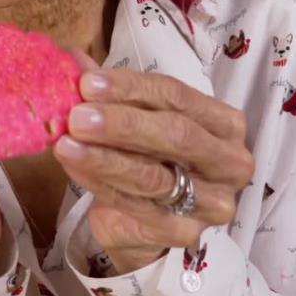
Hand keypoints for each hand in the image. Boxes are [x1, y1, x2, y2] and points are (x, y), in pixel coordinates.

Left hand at [54, 66, 253, 273]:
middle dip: (122, 124)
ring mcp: (211, 203)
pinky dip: (101, 186)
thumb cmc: (148, 154)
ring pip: (154, 177)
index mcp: (224, 123)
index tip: (87, 83)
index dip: (130, 88)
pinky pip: (137, 207)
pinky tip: (74, 169)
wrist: (145, 219)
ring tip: (66, 144)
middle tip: (77, 116)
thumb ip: (110, 91)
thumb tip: (74, 61)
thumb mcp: (135, 117)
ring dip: (104, 158)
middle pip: (175, 136)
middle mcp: (229, 163)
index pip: (176, 96)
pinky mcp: (184, 235)